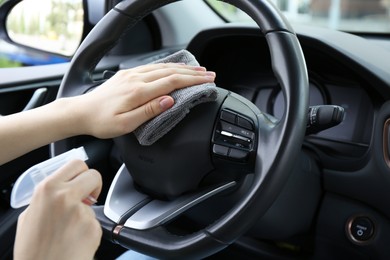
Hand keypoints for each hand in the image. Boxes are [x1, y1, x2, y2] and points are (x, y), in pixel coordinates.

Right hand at [13, 160, 101, 259]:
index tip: (82, 182)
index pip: (77, 163)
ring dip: (86, 213)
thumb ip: (47, 198)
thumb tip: (61, 189)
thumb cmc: (32, 249)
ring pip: (94, 203)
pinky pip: (96, 222)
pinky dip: (89, 230)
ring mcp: (81, 212)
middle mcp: (65, 196)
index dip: (82, 173)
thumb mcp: (29, 216)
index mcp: (47, 189)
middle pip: (94, 175)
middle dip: (93, 185)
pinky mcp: (93, 227)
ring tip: (70, 230)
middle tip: (87, 198)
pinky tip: (76, 240)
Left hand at [74, 63, 215, 137]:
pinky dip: (168, 66)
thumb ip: (149, 111)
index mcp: (138, 92)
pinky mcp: (127, 74)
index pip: (172, 82)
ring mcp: (132, 74)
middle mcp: (137, 79)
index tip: (208, 80)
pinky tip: (174, 67)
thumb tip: (169, 100)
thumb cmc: (102, 121)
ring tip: (198, 69)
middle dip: (193, 72)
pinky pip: (152, 66)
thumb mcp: (126, 124)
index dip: (192, 80)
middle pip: (171, 72)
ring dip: (182, 68)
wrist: (81, 111)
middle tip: (210, 74)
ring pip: (163, 67)